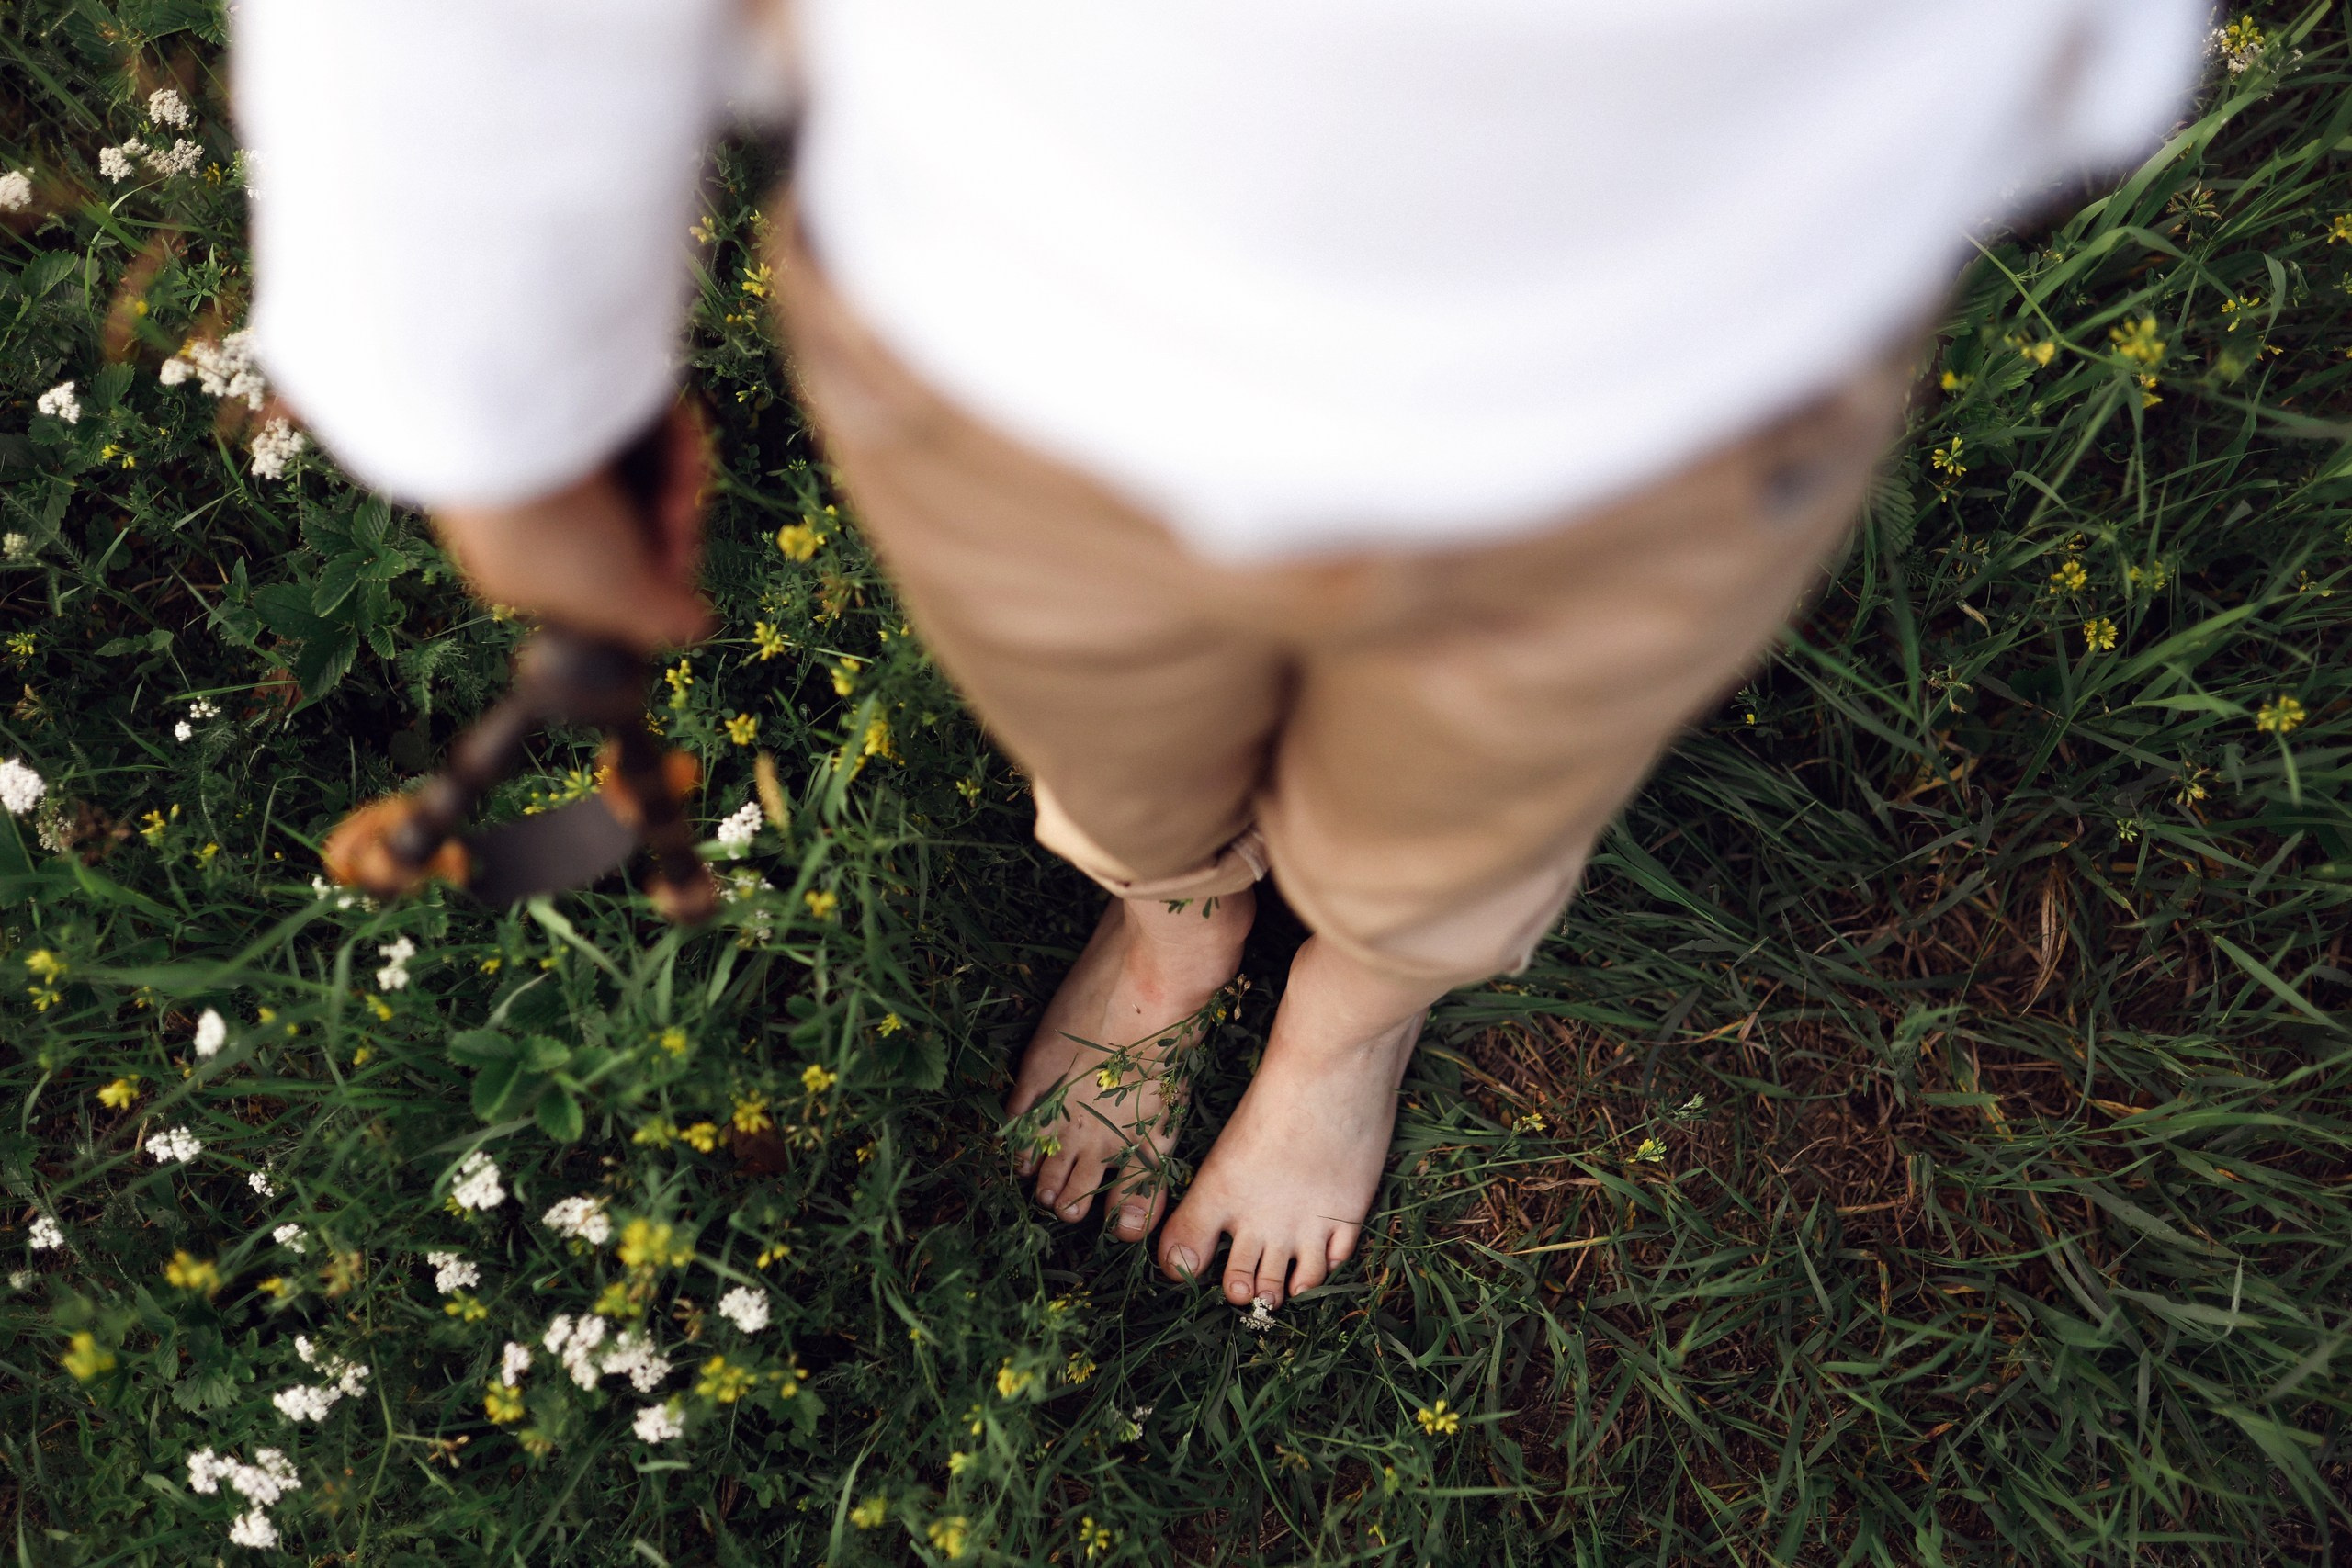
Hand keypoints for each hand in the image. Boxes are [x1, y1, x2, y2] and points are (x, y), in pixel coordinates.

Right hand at [431, 400, 714, 652]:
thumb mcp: (612, 597)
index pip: (610, 579)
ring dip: (680, 485)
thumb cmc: (556, 533)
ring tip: (679, 487)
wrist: (514, 429)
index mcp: (529, 570)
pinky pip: (648, 426)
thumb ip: (657, 618)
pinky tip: (679, 448)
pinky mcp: (587, 399)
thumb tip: (696, 625)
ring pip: (650, 476)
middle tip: (680, 525)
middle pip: (636, 524)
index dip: (657, 581)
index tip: (682, 589)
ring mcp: (560, 452)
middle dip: (674, 529)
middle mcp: (539, 509)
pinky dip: (674, 439)